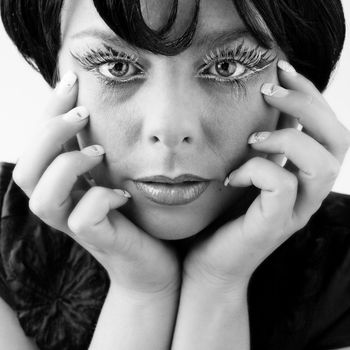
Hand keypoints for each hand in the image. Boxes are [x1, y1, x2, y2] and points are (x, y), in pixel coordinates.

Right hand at [12, 72, 179, 296]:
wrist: (151, 263)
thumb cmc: (136, 216)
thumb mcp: (116, 176)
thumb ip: (102, 150)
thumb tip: (97, 107)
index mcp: (64, 185)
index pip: (38, 145)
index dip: (48, 110)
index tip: (72, 80)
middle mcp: (63, 205)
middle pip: (25, 169)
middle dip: (50, 132)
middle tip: (84, 113)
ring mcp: (77, 227)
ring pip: (41, 197)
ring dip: (67, 165)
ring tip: (101, 152)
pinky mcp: (100, 240)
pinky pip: (83, 219)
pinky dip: (101, 198)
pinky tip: (123, 194)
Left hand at [182, 60, 349, 290]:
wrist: (207, 263)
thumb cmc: (221, 215)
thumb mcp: (245, 171)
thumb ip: (261, 146)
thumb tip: (263, 106)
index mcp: (304, 176)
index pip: (327, 127)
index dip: (309, 92)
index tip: (281, 66)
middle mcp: (309, 193)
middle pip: (338, 139)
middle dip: (306, 104)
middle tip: (269, 88)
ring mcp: (295, 212)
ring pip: (323, 164)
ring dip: (287, 138)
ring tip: (252, 138)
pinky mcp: (274, 226)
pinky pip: (282, 187)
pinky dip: (256, 170)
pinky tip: (231, 177)